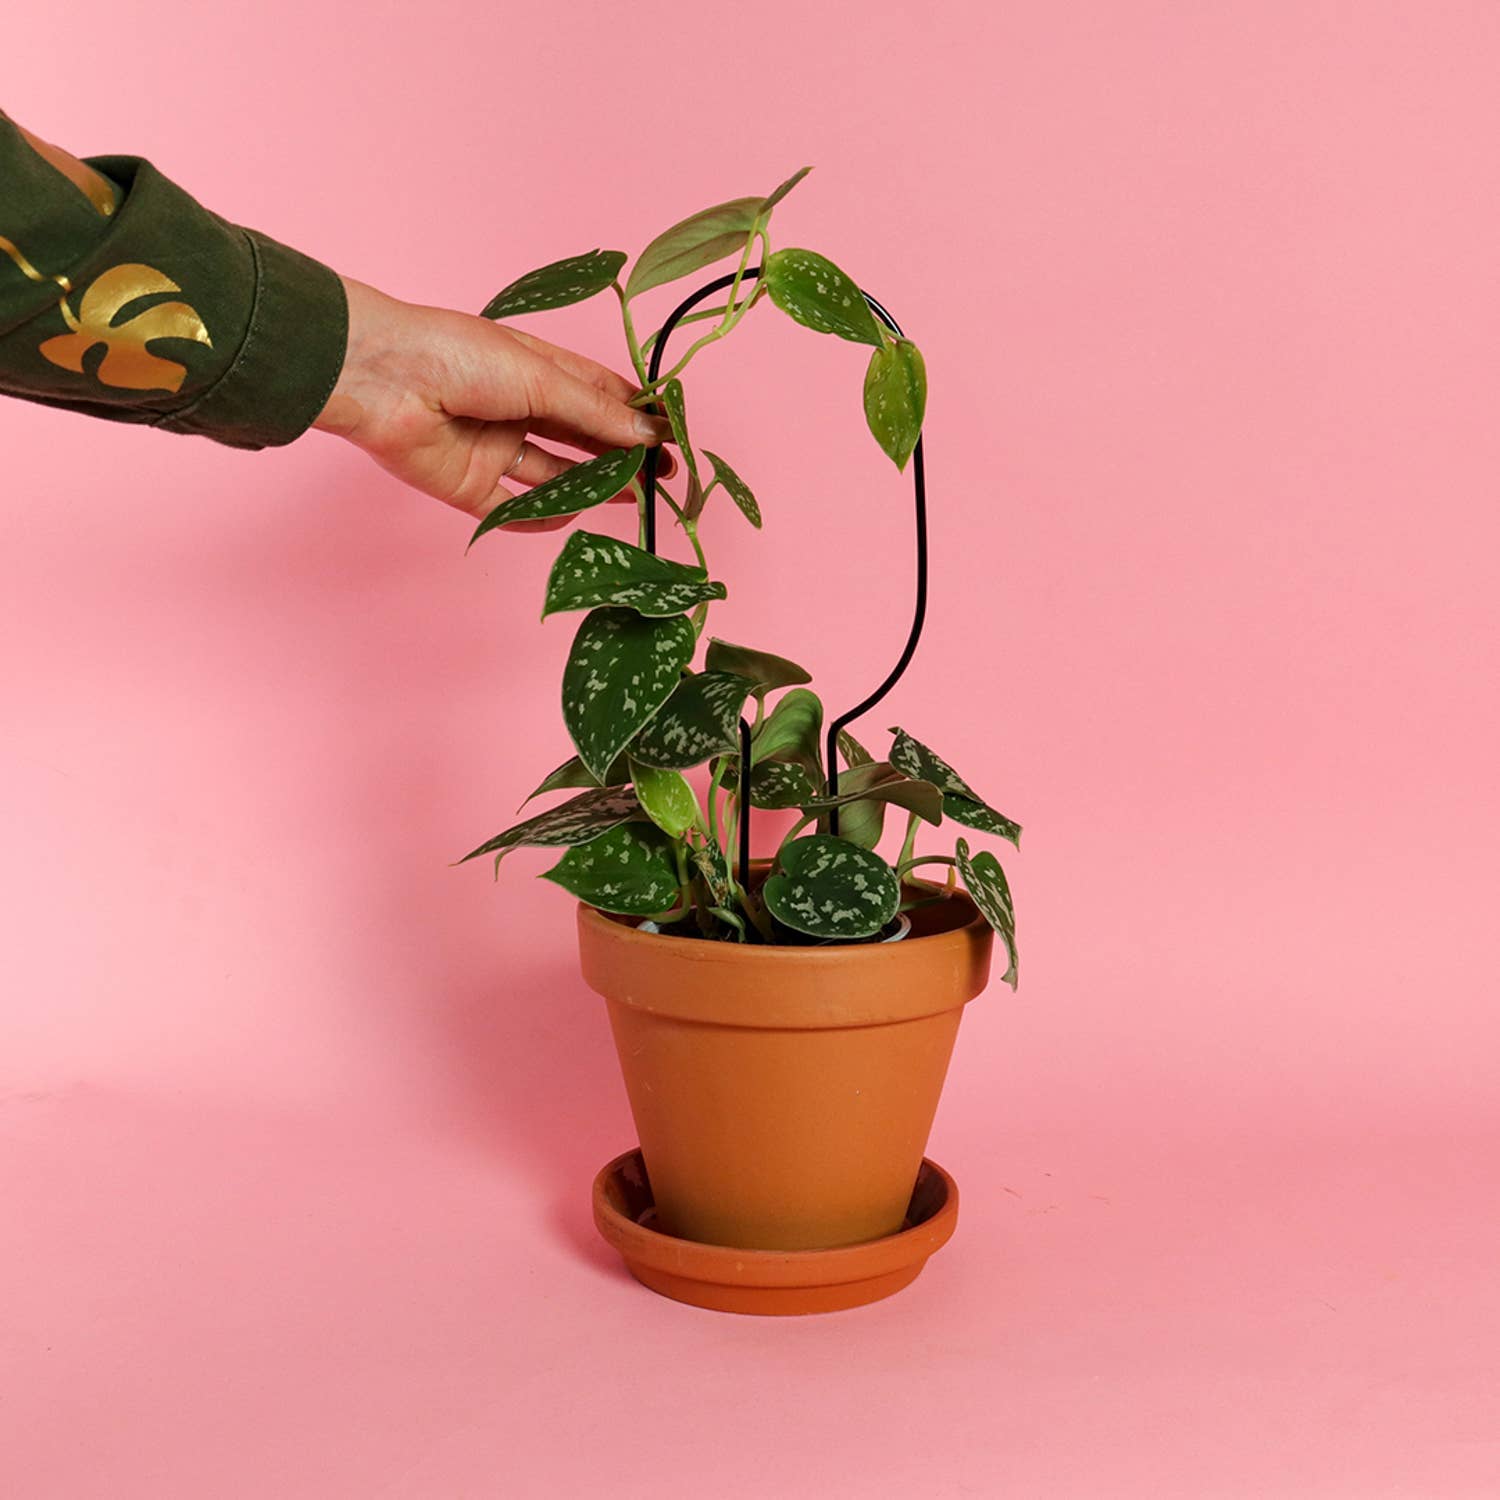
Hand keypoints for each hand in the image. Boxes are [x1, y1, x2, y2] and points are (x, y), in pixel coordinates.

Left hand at [312, 275, 673, 530]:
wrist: (383, 379)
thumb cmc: (457, 355)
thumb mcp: (541, 376)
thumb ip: (594, 413)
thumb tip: (649, 434)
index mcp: (533, 369)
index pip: (598, 395)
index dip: (636, 415)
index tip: (673, 435)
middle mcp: (515, 409)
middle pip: (581, 438)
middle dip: (622, 455)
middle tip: (664, 475)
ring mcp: (492, 449)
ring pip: (553, 476)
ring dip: (592, 486)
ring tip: (633, 496)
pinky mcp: (468, 487)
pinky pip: (512, 511)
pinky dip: (542, 518)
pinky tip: (574, 516)